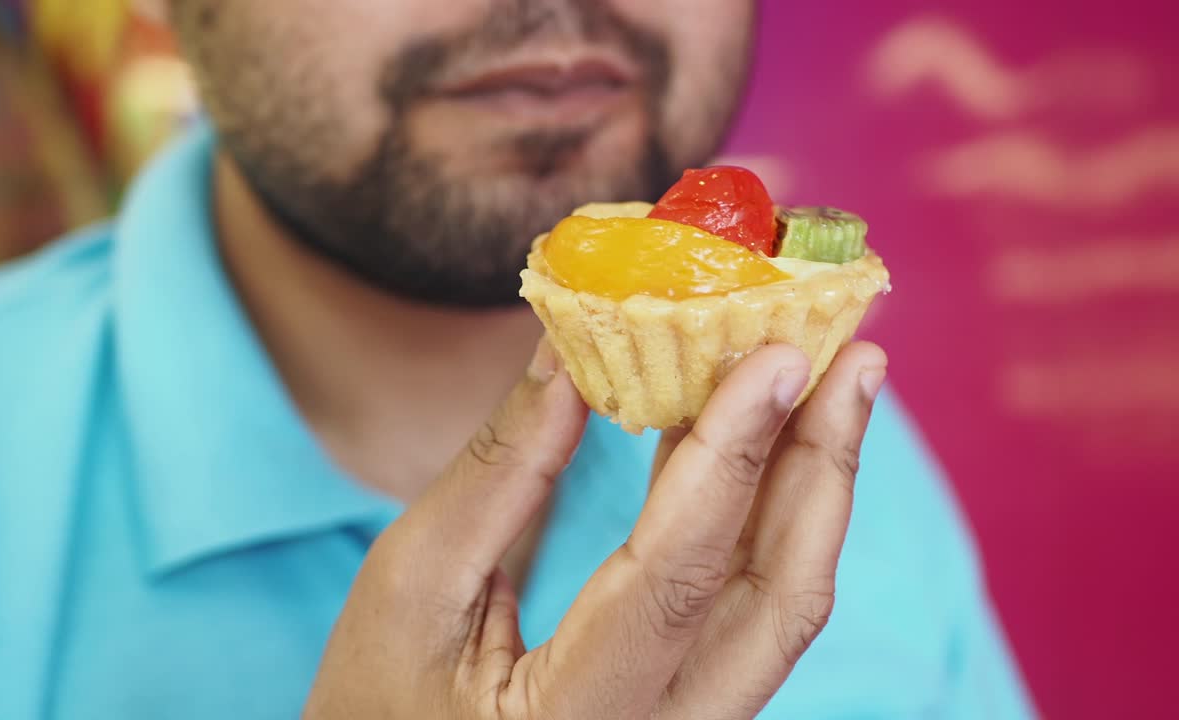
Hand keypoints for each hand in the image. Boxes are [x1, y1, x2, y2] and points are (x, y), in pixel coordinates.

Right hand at [303, 339, 886, 718]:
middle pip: (775, 601)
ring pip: (778, 604)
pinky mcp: (690, 705)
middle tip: (853, 353)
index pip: (674, 577)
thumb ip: (499, 474)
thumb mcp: (412, 587)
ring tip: (835, 377)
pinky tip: (758, 437)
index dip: (731, 455)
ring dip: (810, 484)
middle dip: (822, 465)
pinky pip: (748, 605)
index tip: (777, 352)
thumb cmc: (377, 705)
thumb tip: (572, 353)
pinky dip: (761, 514)